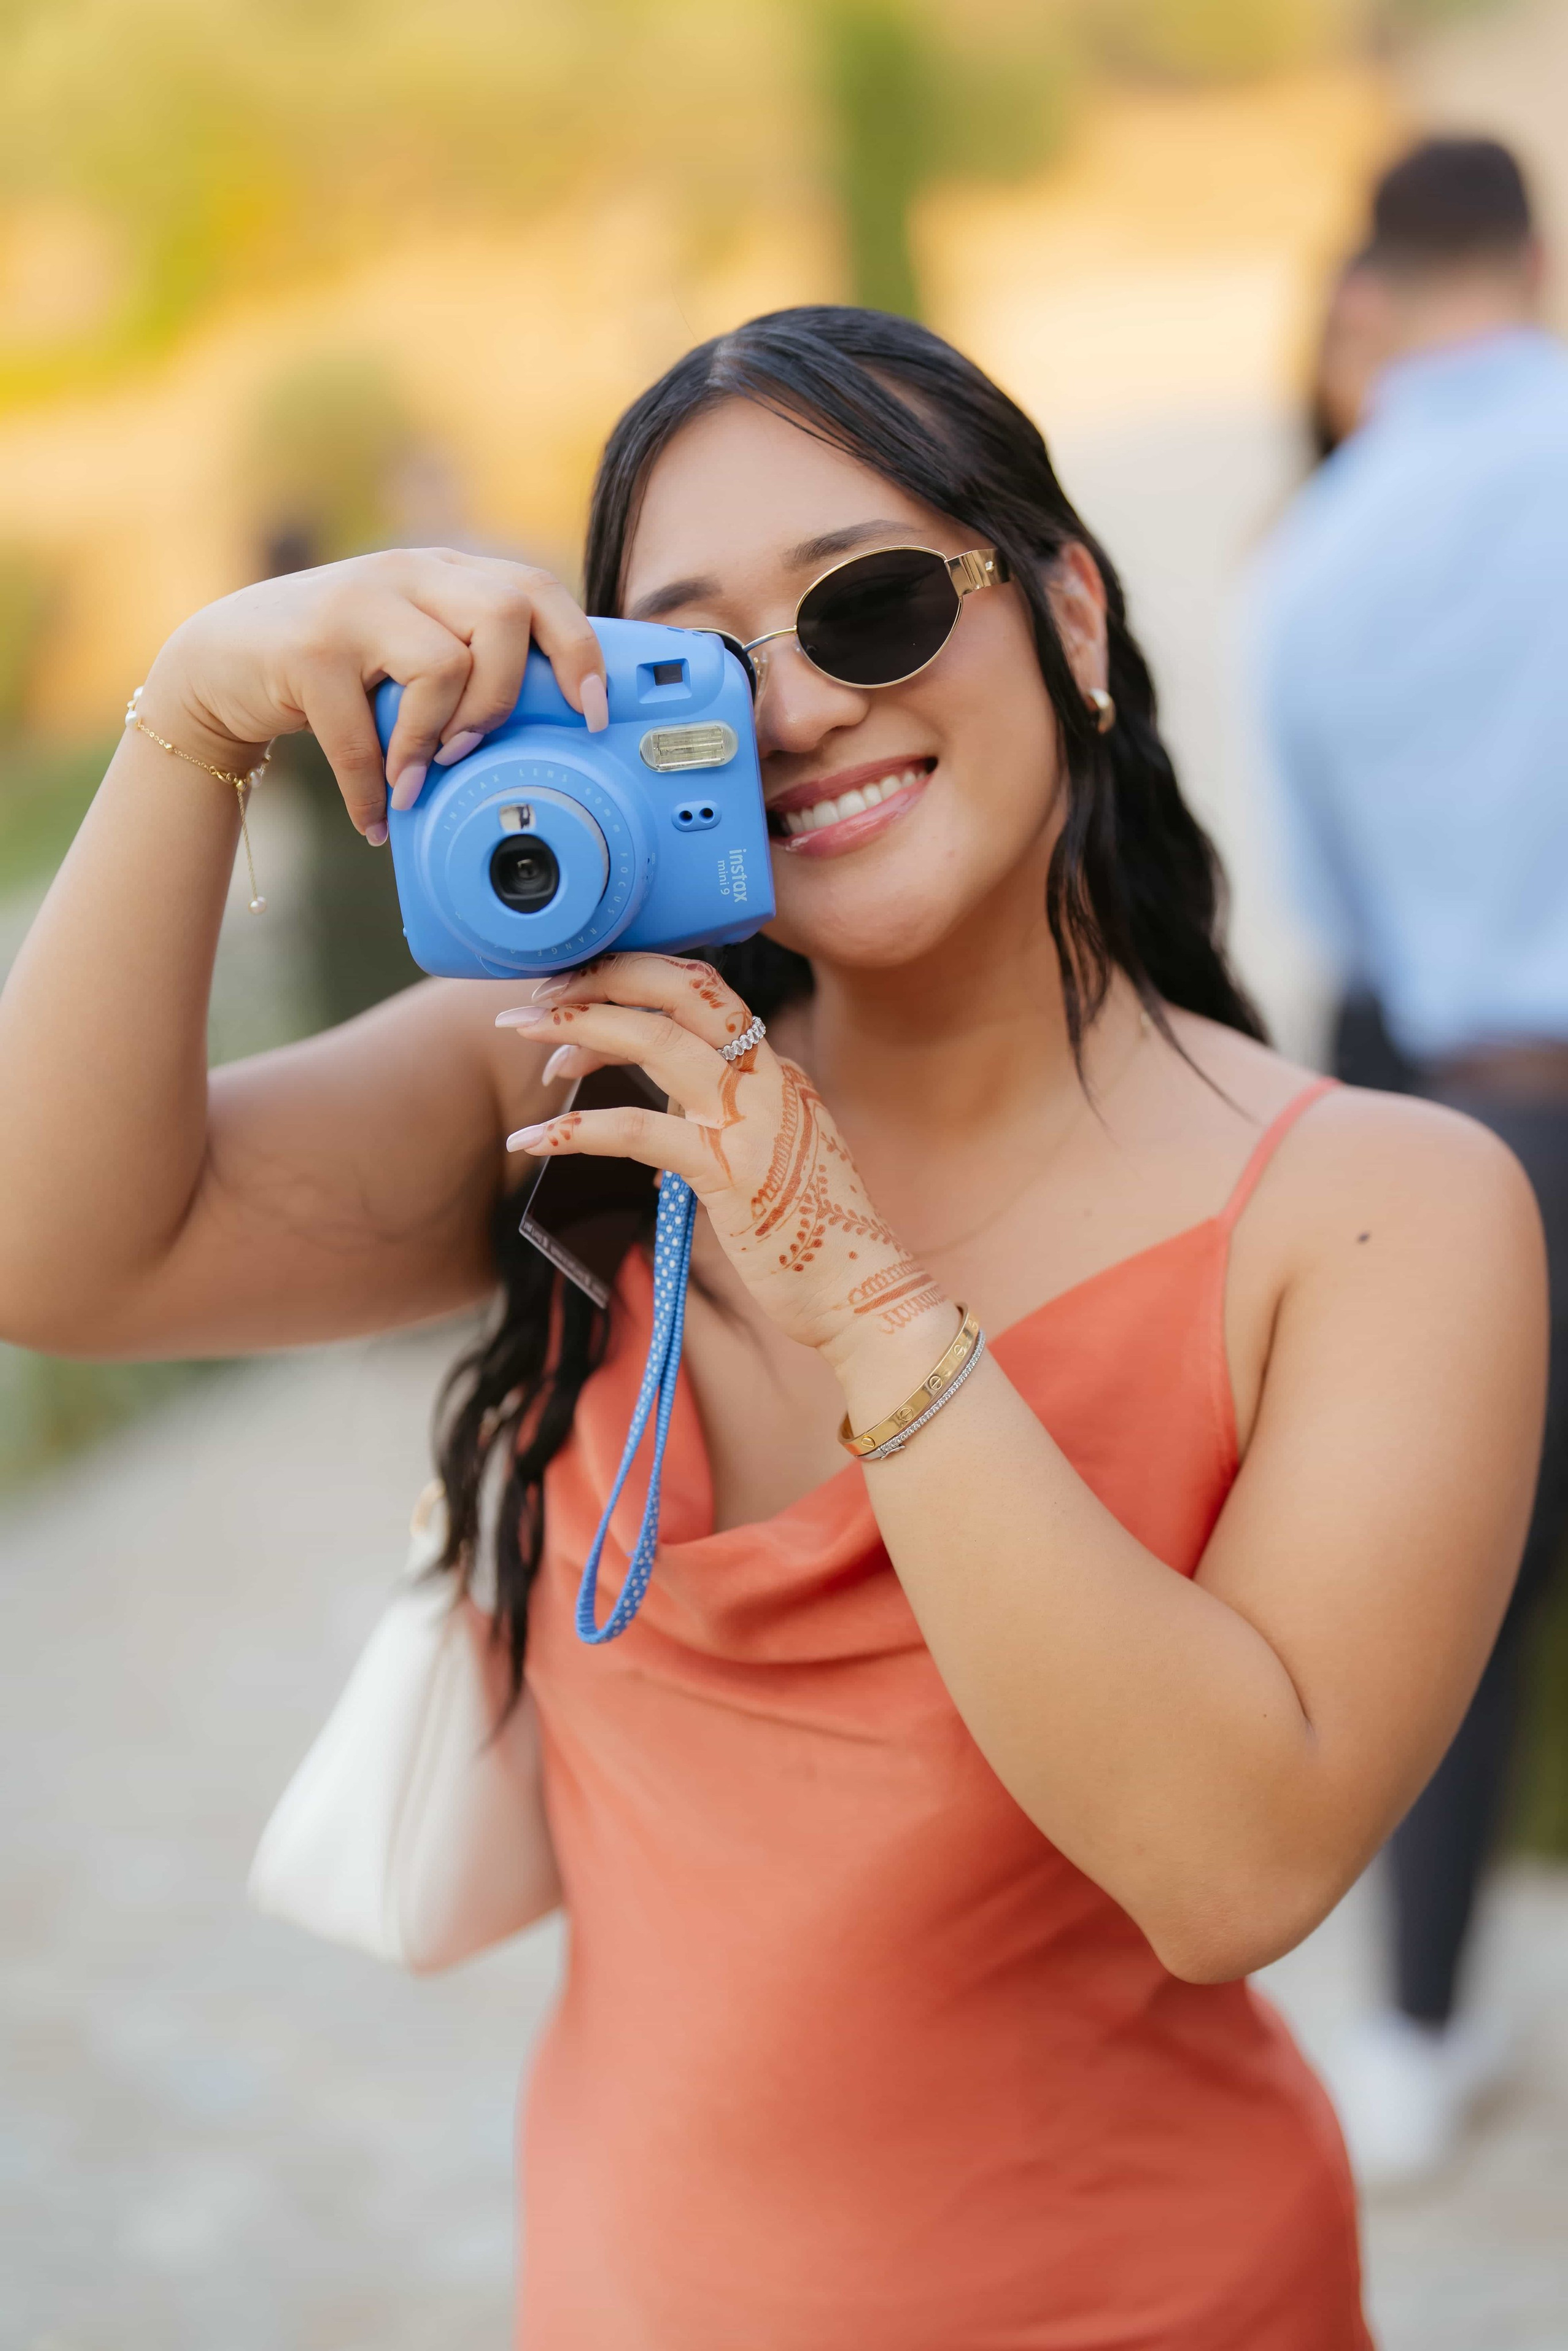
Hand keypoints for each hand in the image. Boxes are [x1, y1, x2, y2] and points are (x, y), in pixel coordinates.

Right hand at [139, 549, 607, 839]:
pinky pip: (365, 732)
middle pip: (504, 615)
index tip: (595, 716)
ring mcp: (354, 605)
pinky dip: (373, 789)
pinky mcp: (307, 651)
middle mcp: (406, 573)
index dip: (579, 651)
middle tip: (475, 750)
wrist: (219, 661)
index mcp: (444, 573)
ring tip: (417, 782)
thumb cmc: (336, 669)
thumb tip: (551, 733)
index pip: (536, 588)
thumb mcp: (409, 648)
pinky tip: (374, 818)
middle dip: (507, 698)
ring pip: (444, 666)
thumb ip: (467, 662)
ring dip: (438, 743)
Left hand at [499, 954, 949, 1362]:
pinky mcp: (728, 1171)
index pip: (702, 989)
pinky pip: (637, 1130)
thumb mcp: (774, 1153)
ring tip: (518, 1030)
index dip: (634, 977)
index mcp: (775, 1070)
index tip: (578, 995)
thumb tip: (665, 1113)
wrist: (862, 1294)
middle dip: (603, 976)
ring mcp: (750, 1120)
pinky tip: (529, 1140)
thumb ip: (726, 1119)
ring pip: (656, 1040)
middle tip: (537, 995)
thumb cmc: (813, 1236)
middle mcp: (767, 1077)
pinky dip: (575, 1129)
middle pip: (681, 988)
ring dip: (579, 1026)